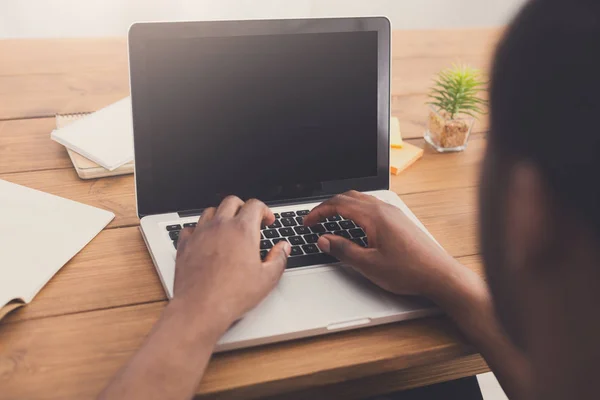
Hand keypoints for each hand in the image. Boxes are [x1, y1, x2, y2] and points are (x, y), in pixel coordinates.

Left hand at [172, 196, 290, 332]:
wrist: (200, 307)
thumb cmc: (232, 295)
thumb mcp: (267, 279)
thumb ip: (279, 258)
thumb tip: (283, 247)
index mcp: (243, 230)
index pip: (255, 205)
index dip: (264, 210)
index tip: (267, 220)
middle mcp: (220, 226)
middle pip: (232, 201)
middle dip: (243, 207)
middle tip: (249, 220)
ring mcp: (200, 233)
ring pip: (211, 211)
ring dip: (221, 215)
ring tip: (228, 228)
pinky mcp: (185, 244)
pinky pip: (191, 227)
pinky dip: (199, 229)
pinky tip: (205, 239)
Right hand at [304, 191, 461, 297]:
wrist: (438, 274)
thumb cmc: (408, 270)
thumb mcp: (368, 264)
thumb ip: (343, 249)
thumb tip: (324, 240)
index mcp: (374, 216)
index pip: (339, 204)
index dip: (319, 212)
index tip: (308, 222)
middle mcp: (384, 209)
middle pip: (348, 197)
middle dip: (328, 206)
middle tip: (315, 219)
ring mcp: (393, 213)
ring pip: (361, 200)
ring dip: (342, 206)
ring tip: (330, 219)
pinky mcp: (399, 219)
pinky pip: (372, 206)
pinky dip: (356, 210)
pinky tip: (354, 224)